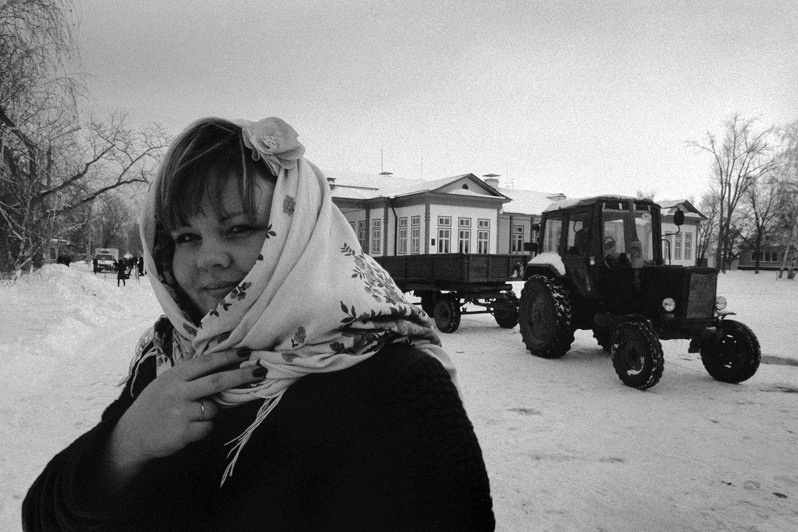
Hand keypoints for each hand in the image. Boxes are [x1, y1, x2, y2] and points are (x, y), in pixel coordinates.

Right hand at [104, 349, 263, 486]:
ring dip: (211, 411)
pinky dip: (203, 428)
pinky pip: (208, 427)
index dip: (228, 356)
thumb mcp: (167, 382)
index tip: (247, 352)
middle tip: (261, 370)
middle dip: (242, 375)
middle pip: (217, 381)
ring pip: (214, 409)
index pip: (207, 362)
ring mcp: (180, 412)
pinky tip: (186, 428)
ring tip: (190, 414)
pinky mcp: (183, 432)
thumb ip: (190, 374)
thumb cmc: (155, 405)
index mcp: (175, 375)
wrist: (132, 435)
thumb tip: (222, 362)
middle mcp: (177, 391)